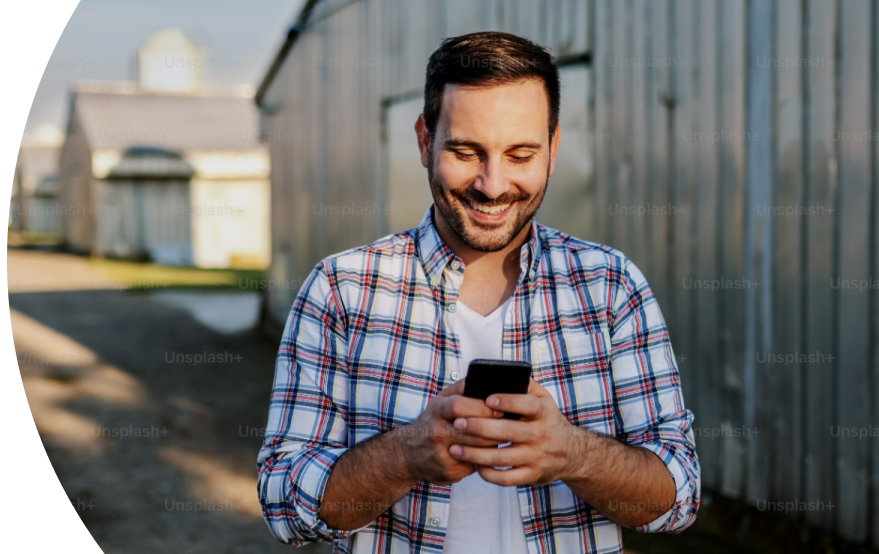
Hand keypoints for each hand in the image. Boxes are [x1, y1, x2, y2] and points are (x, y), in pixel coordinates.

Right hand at [400, 378, 505, 484]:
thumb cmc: (433, 421)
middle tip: (511, 425)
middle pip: (472, 430)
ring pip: (477, 450)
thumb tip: (485, 378)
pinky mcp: (449, 472)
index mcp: (437, 411)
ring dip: (494, 444)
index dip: (482, 407)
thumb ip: (462, 388)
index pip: (459, 406)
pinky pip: (474, 465)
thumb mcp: (441, 400)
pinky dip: (485, 459)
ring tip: (507, 438)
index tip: (500, 408)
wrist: (409, 453)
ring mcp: (442, 454)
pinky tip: (493, 454)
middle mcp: (437, 432)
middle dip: (494, 428)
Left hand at [446, 377, 587, 486]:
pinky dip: (488, 474)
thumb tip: (501, 372)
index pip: (527, 405)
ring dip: (476, 454)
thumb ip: (525, 384)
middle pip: (509, 432)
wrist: (570, 453)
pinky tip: (474, 465)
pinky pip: (506, 479)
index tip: (487, 398)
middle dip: (480, 428)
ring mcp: (536, 457)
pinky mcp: (531, 475)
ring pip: (503, 458)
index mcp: (544, 412)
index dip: (508, 401)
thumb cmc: (547, 419)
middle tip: (458, 423)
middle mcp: (541, 435)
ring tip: (455, 448)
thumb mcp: (544, 399)